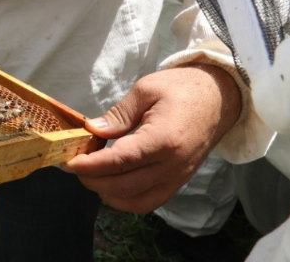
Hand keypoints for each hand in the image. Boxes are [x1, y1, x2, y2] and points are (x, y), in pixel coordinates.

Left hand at [63, 64, 242, 212]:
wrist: (220, 97)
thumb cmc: (182, 88)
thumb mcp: (145, 90)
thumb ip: (118, 114)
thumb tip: (92, 130)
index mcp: (163, 139)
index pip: (119, 161)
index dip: (90, 165)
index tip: (69, 162)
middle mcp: (173, 165)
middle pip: (124, 185)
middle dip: (92, 180)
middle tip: (73, 166)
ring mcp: (179, 177)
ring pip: (136, 201)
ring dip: (108, 193)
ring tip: (90, 176)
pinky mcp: (180, 181)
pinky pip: (151, 201)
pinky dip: (128, 199)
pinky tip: (112, 185)